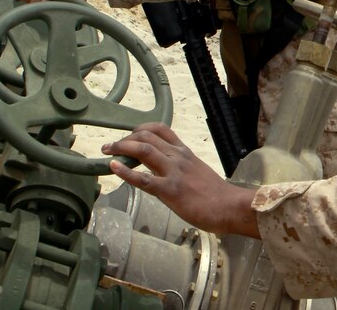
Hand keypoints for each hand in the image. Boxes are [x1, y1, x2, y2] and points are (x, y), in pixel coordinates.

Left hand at [102, 123, 258, 237]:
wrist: (229, 206)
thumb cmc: (215, 194)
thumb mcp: (197, 171)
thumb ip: (180, 167)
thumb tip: (164, 170)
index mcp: (184, 152)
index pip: (160, 129)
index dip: (140, 129)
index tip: (128, 135)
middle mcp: (178, 157)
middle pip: (147, 137)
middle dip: (124, 139)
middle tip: (110, 145)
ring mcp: (173, 172)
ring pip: (144, 151)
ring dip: (121, 148)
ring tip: (107, 150)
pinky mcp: (170, 190)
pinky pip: (143, 179)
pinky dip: (125, 172)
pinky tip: (113, 167)